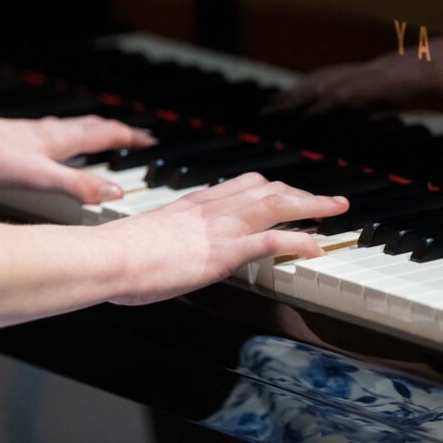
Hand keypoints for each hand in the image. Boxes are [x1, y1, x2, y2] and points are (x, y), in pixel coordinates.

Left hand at [0, 113, 155, 202]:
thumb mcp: (39, 177)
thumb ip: (78, 186)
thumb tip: (115, 192)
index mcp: (59, 139)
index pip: (105, 133)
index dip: (130, 137)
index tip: (150, 138)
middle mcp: (47, 133)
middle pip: (90, 126)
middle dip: (115, 130)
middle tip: (133, 135)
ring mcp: (29, 136)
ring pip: (70, 130)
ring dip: (92, 133)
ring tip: (101, 137)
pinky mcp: (12, 144)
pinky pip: (51, 138)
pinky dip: (65, 141)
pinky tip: (52, 149)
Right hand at [100, 172, 349, 304]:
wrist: (105, 256)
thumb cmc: (115, 252)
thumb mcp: (148, 234)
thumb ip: (168, 235)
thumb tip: (170, 247)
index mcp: (195, 203)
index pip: (244, 186)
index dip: (273, 189)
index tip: (290, 193)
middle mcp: (213, 208)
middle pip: (268, 190)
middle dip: (302, 193)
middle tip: (328, 199)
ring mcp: (220, 228)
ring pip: (277, 206)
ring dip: (312, 205)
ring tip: (336, 209)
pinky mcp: (223, 252)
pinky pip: (271, 241)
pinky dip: (298, 241)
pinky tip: (317, 246)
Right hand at [270, 49, 442, 131]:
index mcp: (398, 73)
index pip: (352, 88)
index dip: (323, 102)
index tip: (295, 116)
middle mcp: (383, 70)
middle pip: (329, 80)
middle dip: (297, 96)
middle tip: (267, 113)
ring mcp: (381, 71)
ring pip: (332, 79)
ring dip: (303, 92)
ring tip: (276, 107)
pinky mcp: (385, 77)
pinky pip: (345, 85)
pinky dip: (322, 94)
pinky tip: (313, 108)